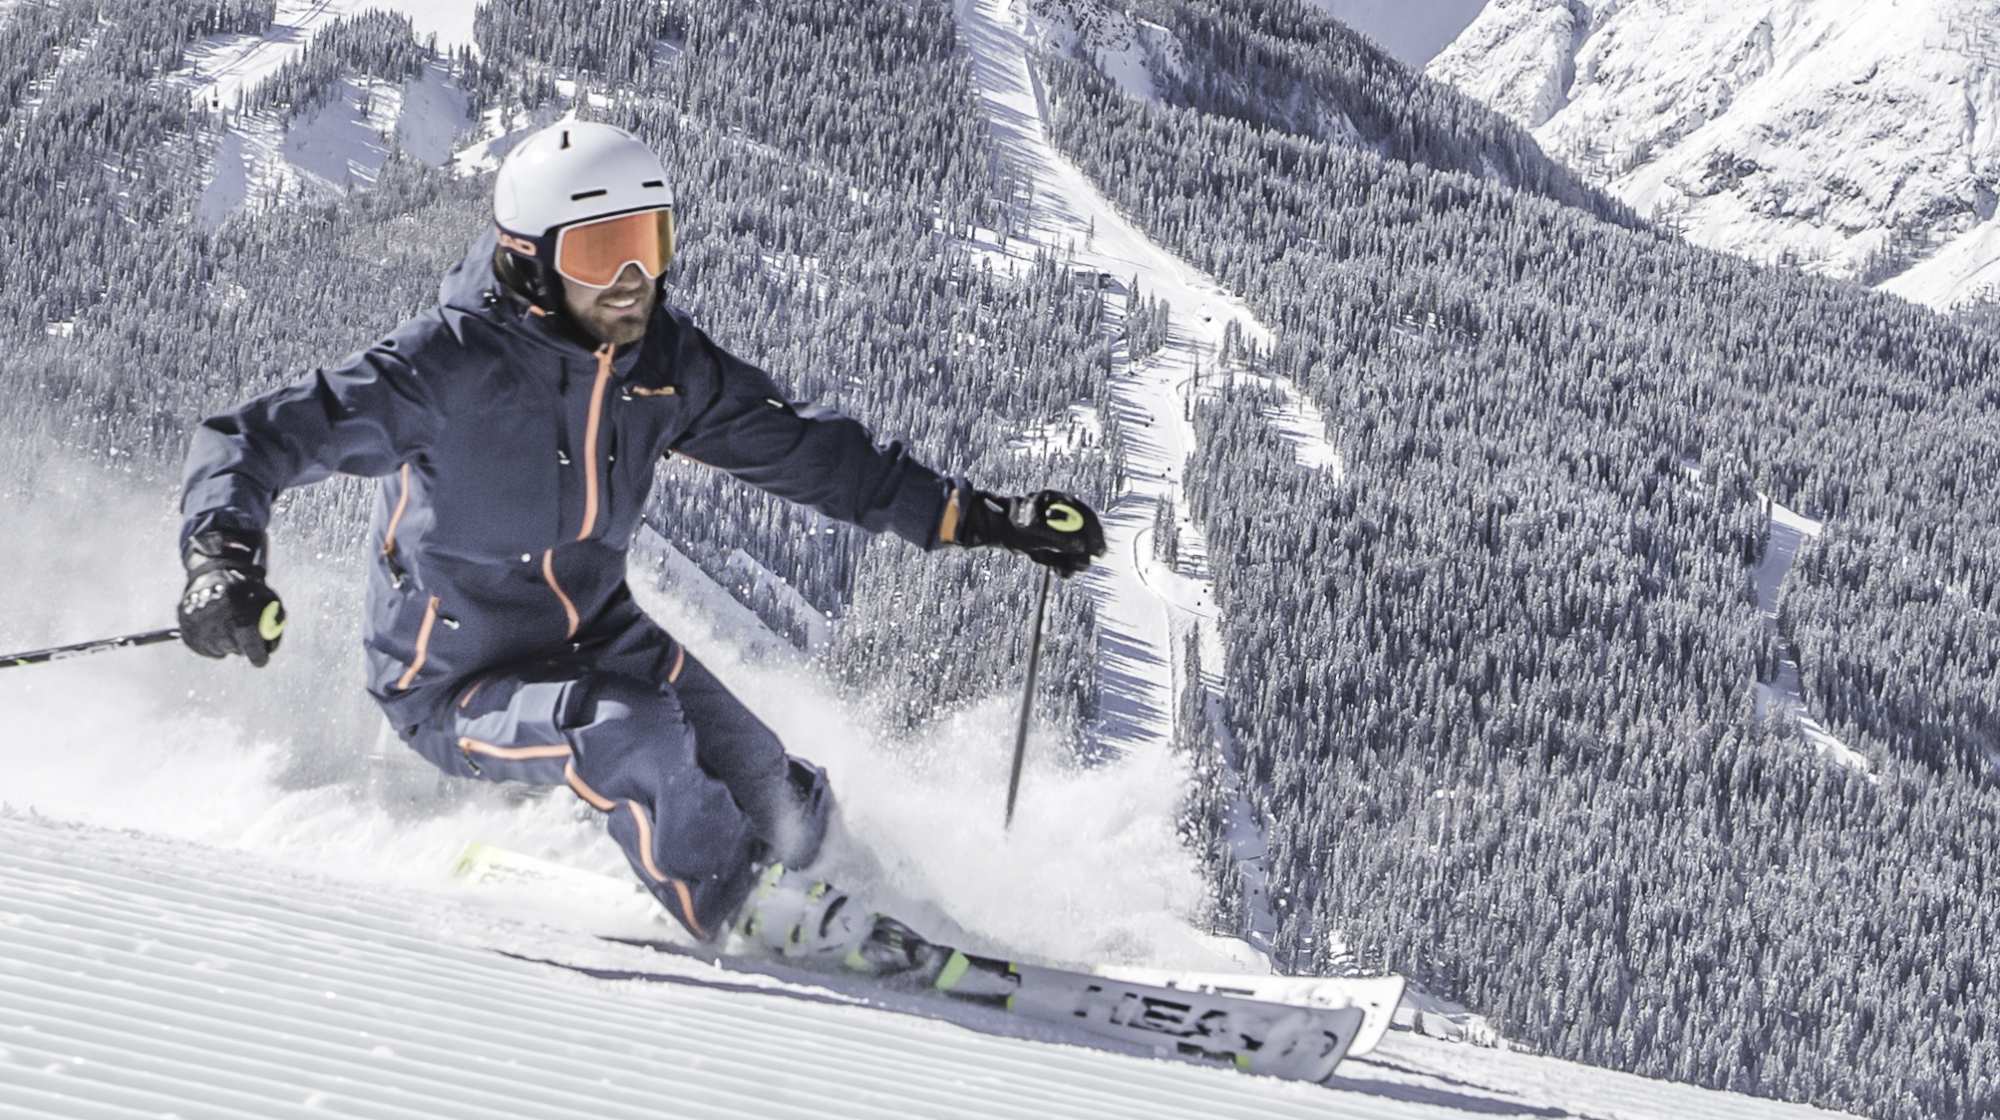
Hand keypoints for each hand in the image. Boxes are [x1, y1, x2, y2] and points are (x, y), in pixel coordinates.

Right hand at [179, 530, 286, 665]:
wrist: (215, 570)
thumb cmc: (248, 587)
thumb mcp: (269, 600)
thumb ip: (274, 625)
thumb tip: (269, 649)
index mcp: (241, 614)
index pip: (251, 647)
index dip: (258, 656)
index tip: (260, 660)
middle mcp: (217, 622)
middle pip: (235, 648)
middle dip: (243, 644)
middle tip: (244, 630)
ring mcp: (198, 626)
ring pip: (218, 649)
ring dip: (226, 642)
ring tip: (227, 621)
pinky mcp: (185, 628)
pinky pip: (202, 647)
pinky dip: (210, 642)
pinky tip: (215, 626)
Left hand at [956, 489, 1106, 576]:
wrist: (992, 529)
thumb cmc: (1009, 521)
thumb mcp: (1034, 530)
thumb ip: (1058, 538)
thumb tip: (1080, 546)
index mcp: (1057, 502)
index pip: (1084, 515)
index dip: (1093, 533)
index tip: (1098, 550)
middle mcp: (1059, 514)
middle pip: (1082, 532)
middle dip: (1085, 550)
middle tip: (1085, 564)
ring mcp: (1054, 528)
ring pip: (1074, 546)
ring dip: (1075, 560)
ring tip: (1070, 570)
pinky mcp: (1049, 542)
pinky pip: (1063, 555)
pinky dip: (1064, 565)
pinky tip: (1063, 572)